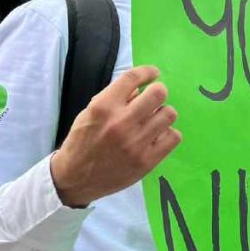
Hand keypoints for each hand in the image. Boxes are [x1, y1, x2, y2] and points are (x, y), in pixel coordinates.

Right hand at [50, 66, 181, 207]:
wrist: (75, 178)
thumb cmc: (83, 142)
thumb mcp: (90, 113)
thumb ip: (114, 98)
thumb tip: (140, 88)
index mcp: (103, 107)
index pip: (132, 78)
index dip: (147, 72)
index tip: (153, 73)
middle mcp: (121, 123)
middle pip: (158, 94)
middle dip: (157, 93)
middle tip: (153, 100)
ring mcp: (136, 143)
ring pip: (169, 114)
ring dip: (162, 114)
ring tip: (153, 121)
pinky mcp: (147, 161)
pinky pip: (174, 137)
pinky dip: (167, 134)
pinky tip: (156, 136)